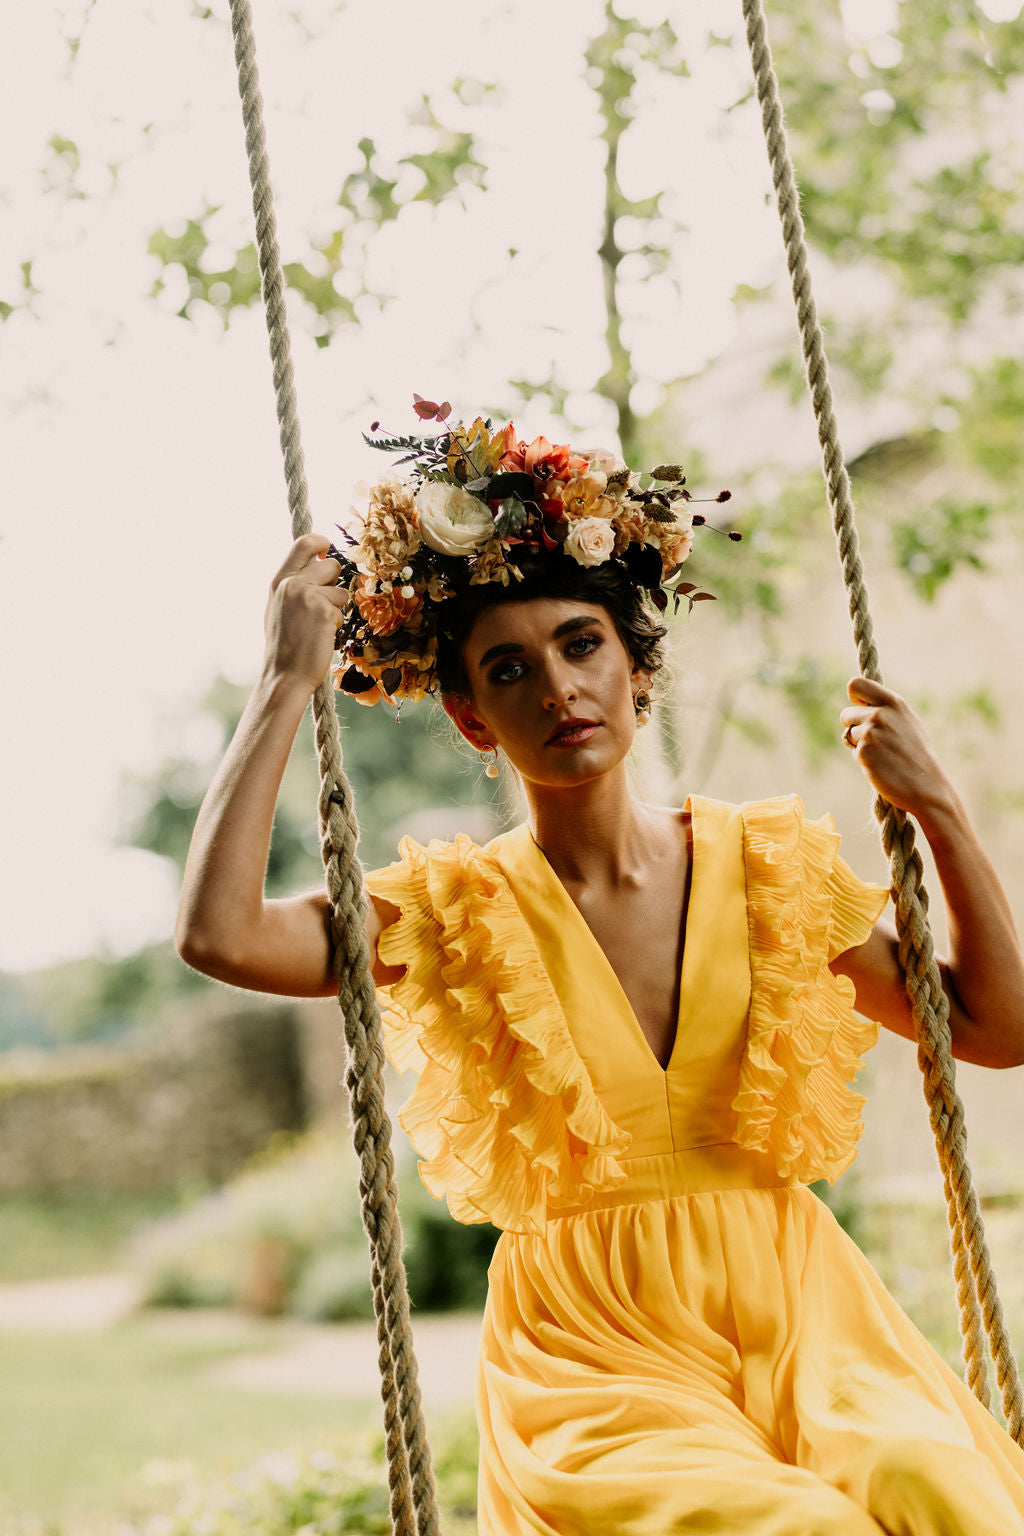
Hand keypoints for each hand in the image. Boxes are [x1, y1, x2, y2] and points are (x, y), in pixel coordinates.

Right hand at [262, 534, 347, 694]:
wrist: (285, 674)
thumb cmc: (285, 645)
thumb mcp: (279, 607)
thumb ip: (295, 585)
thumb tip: (316, 565)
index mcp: (280, 581)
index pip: (303, 543)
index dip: (321, 540)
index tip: (328, 547)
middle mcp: (292, 583)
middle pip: (331, 565)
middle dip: (335, 582)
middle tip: (324, 604)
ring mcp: (308, 596)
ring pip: (341, 590)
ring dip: (336, 607)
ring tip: (318, 626)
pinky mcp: (324, 611)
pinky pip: (342, 609)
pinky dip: (336, 623)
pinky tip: (321, 636)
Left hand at [840, 677, 955, 821]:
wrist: (926, 785)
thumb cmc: (917, 754)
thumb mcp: (907, 722)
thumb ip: (886, 709)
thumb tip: (860, 703)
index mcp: (893, 702)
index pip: (856, 684)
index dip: (854, 697)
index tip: (860, 707)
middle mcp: (880, 714)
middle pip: (846, 714)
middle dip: (854, 726)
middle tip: (875, 740)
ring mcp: (871, 733)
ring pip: (849, 734)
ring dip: (860, 744)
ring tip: (884, 754)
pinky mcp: (863, 752)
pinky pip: (854, 752)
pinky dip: (864, 760)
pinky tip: (882, 765)